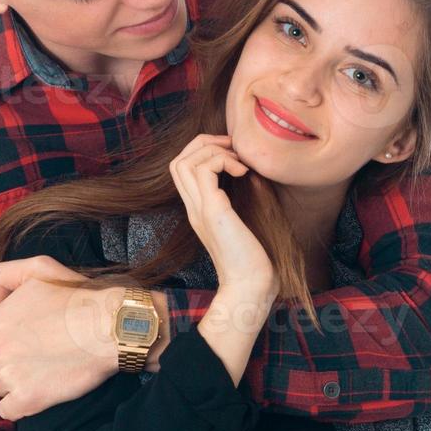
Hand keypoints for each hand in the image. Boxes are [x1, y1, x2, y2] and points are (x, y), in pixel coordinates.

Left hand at [0, 256, 121, 420]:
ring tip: (48, 370)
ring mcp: (9, 377)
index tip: (36, 335)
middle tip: (45, 351)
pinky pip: (9, 410)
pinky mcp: (26, 401)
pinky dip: (21, 405)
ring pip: (1, 386)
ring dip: (19, 381)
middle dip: (14, 359)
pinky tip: (41, 392)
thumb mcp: (38, 268)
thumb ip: (6, 275)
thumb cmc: (77, 297)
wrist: (109, 327)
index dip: (13, 336)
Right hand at [169, 134, 273, 293]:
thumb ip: (237, 201)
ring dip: (214, 151)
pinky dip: (223, 161)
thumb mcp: (241, 223)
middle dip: (204, 143)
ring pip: (185, 161)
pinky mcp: (213, 211)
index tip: (232, 155)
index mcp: (198, 209)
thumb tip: (251, 175)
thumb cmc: (253, 259)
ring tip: (238, 163)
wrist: (249, 286)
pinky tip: (243, 173)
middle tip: (233, 149)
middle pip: (177, 160)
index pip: (182, 168)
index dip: (203, 151)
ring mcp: (199, 209)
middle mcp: (193, 207)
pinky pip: (204, 170)